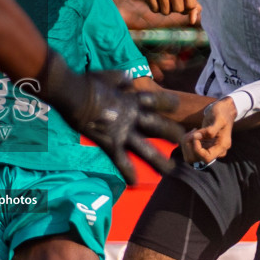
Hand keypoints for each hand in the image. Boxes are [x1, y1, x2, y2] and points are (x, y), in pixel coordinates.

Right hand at [37, 54, 182, 183]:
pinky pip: (122, 162)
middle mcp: (133, 118)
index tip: (176, 106)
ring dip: (160, 162)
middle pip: (160, 127)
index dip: (168, 103)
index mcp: (133, 100)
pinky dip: (128, 173)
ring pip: (147, 151)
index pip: (158, 101)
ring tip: (171, 171)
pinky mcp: (110, 144)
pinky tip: (134, 183)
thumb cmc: (88, 82)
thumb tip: (128, 81)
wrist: (74, 93)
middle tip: (184, 141)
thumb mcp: (108, 75)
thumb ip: (121, 79)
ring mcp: (123, 133)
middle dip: (174, 134)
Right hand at [128, 0, 199, 23]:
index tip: (180, 1)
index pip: (191, 5)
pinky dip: (154, 8)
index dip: (185, 9)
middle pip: (179, 9)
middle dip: (174, 9)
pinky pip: (155, 10)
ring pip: (166, 11)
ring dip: (163, 9)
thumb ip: (192, 7)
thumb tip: (193, 21)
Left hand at [181, 97, 235, 165]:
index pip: (206, 158)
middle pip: (196, 158)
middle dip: (190, 145)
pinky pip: (190, 151)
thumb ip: (210, 129)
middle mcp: (216, 151)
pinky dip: (187, 143)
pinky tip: (192, 133)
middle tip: (193, 131)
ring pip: (190, 157)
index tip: (195, 135)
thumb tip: (198, 137)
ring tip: (192, 131)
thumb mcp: (219, 118)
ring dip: (187, 144)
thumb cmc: (222, 113)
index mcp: (222, 146)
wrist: (224, 111)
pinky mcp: (204, 147)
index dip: (197, 149)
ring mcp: (209, 150)